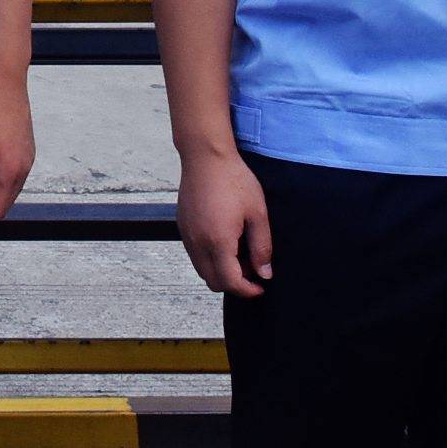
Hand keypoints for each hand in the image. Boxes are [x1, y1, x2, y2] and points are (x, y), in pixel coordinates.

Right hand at [177, 148, 272, 296]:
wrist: (205, 157)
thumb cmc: (234, 180)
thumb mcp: (257, 214)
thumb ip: (261, 247)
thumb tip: (264, 273)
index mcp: (218, 241)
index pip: (230, 282)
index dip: (247, 290)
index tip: (260, 287)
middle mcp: (198, 242)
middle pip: (213, 282)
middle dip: (234, 283)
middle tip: (252, 268)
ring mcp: (187, 235)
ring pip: (202, 270)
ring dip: (220, 271)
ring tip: (239, 253)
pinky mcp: (182, 226)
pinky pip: (195, 254)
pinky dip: (209, 258)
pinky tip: (224, 240)